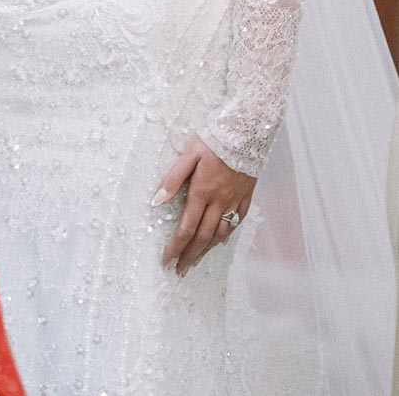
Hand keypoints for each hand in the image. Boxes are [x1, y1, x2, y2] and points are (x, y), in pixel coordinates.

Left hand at [155, 134, 255, 275]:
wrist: (246, 131)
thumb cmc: (214, 139)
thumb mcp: (188, 153)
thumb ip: (173, 179)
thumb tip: (156, 201)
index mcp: (202, 192)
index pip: (186, 228)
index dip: (175, 247)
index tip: (166, 261)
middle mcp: (220, 201)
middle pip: (203, 236)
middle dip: (190, 256)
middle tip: (180, 271)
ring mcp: (235, 200)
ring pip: (221, 233)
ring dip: (207, 250)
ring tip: (197, 261)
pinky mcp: (247, 196)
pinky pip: (238, 221)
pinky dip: (228, 234)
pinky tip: (221, 241)